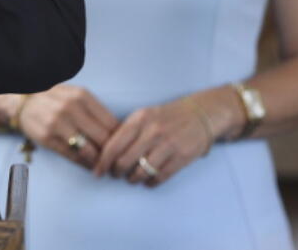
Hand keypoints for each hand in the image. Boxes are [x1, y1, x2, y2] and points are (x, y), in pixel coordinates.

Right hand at [10, 85, 117, 170]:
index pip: (112, 123)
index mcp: (82, 96)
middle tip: (116, 163)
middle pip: (103, 138)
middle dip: (112, 154)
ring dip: (99, 163)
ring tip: (103, 167)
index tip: (123, 149)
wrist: (23, 101)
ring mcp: (57, 123)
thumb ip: (95, 112)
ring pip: (89, 150)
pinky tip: (89, 166)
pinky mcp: (47, 138)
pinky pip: (72, 157)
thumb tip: (119, 136)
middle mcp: (71, 108)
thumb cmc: (56, 100)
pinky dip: (84, 165)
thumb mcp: (76, 97)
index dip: (121, 140)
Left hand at [94, 96, 213, 186]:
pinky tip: (148, 181)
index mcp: (139, 119)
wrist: (200, 114)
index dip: (103, 161)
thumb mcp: (143, 115)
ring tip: (131, 179)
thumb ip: (126, 131)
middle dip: (117, 172)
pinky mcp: (182, 157)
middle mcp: (152, 131)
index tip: (97, 171)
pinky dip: (151, 183)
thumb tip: (106, 153)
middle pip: (125, 161)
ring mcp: (168, 145)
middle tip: (115, 175)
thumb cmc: (165, 117)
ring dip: (133, 179)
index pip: (114, 145)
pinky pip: (160, 177)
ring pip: (142, 172)